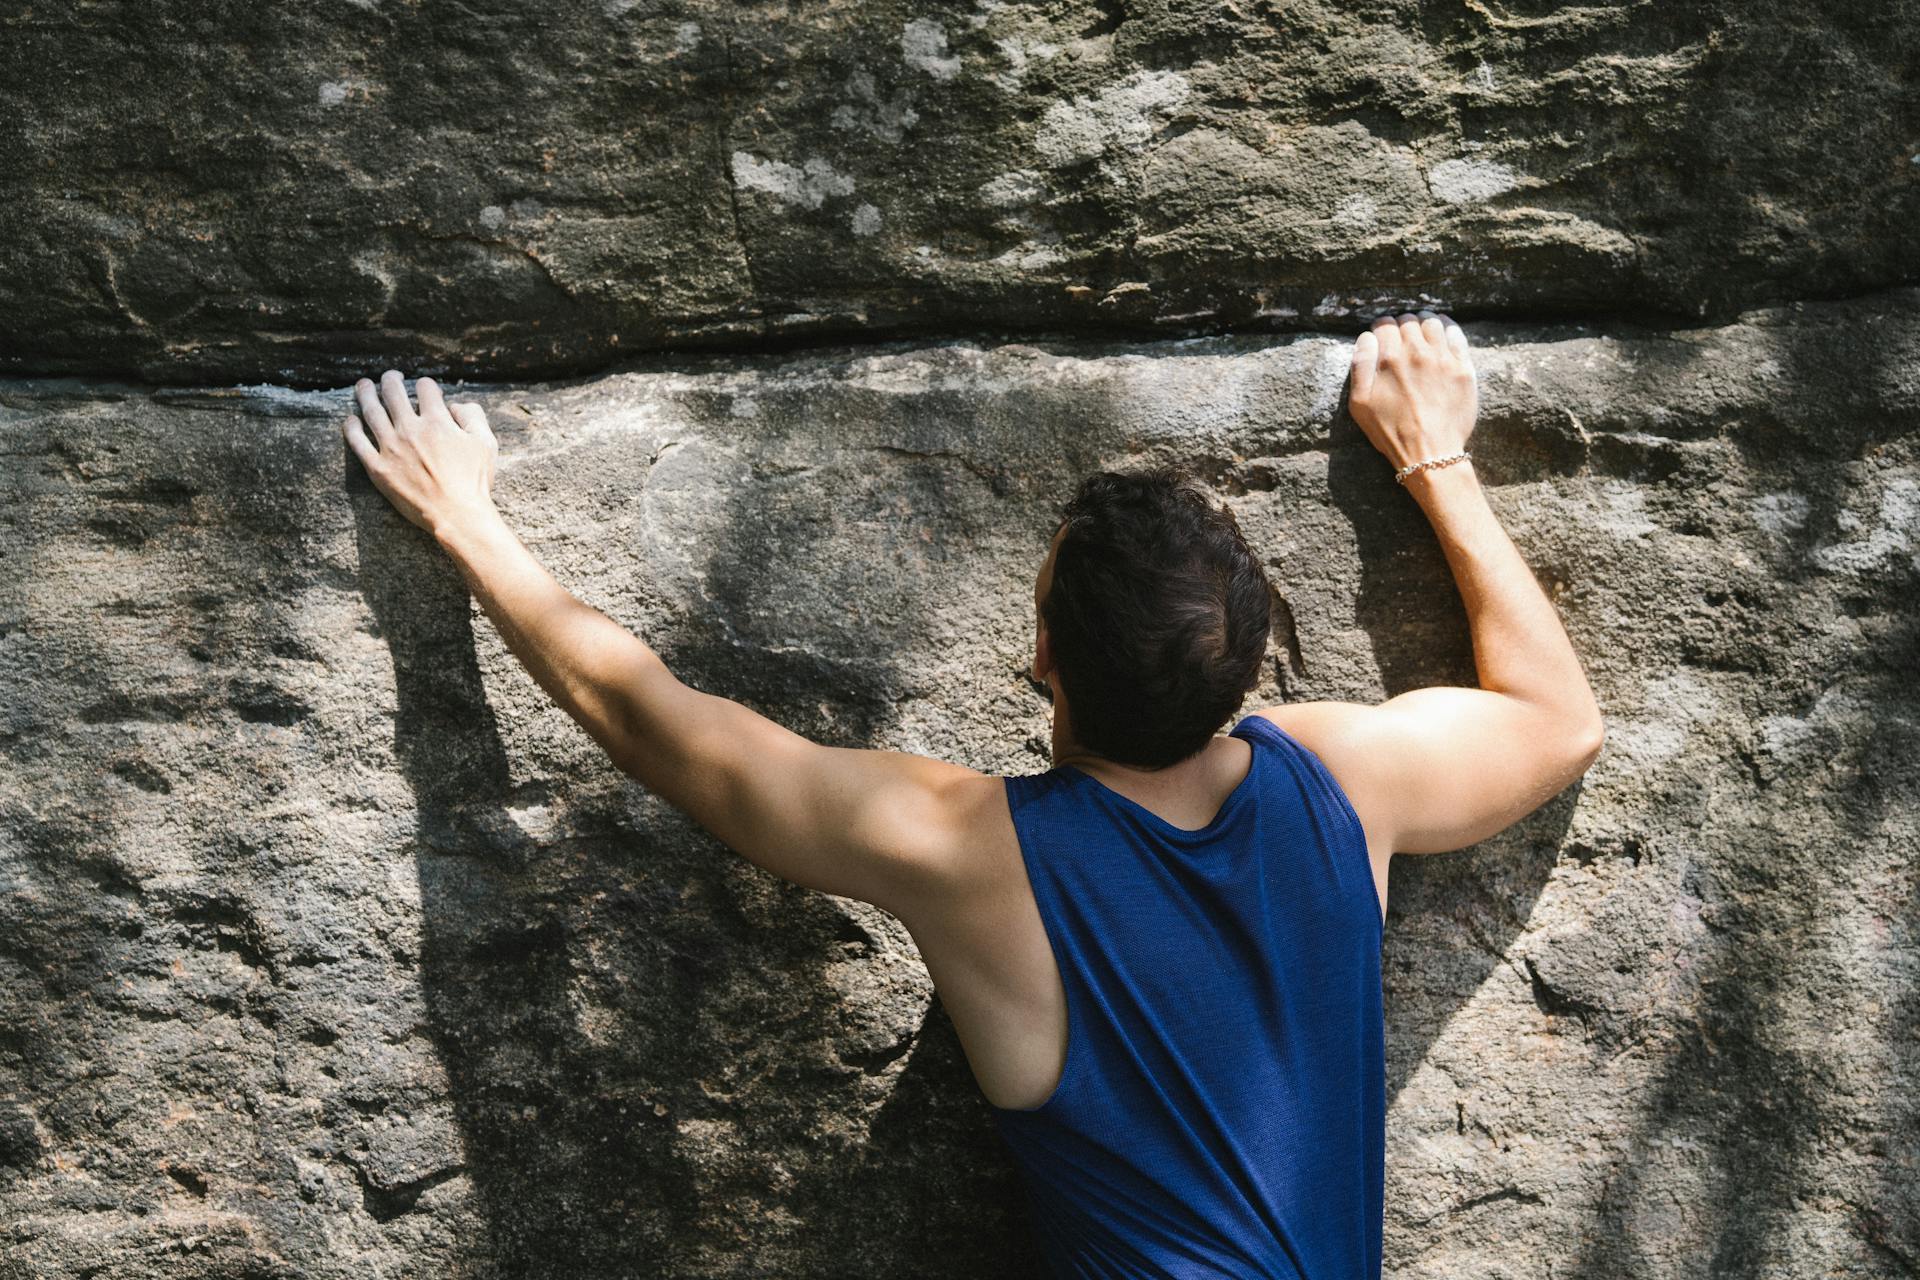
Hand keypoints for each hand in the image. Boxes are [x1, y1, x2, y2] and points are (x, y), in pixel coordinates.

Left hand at [343, 370, 498, 537]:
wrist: (457, 516)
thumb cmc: (474, 482)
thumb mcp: (486, 444)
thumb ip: (473, 416)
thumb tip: (456, 405)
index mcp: (437, 421)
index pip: (425, 388)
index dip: (426, 385)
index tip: (425, 389)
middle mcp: (410, 429)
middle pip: (393, 392)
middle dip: (391, 379)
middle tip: (390, 377)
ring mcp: (391, 448)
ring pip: (371, 411)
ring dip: (366, 393)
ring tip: (363, 385)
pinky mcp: (378, 468)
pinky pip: (357, 443)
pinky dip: (352, 427)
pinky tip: (351, 419)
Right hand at [1347, 311, 1477, 471]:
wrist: (1430, 453)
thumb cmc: (1391, 431)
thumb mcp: (1360, 404)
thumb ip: (1360, 366)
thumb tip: (1366, 338)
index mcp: (1389, 359)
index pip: (1384, 324)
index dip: (1380, 327)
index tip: (1381, 336)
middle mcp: (1416, 352)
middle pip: (1408, 320)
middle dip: (1401, 325)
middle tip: (1400, 337)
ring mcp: (1442, 358)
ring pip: (1432, 322)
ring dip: (1423, 322)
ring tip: (1421, 331)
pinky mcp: (1462, 367)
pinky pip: (1455, 334)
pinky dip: (1446, 327)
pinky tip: (1442, 332)